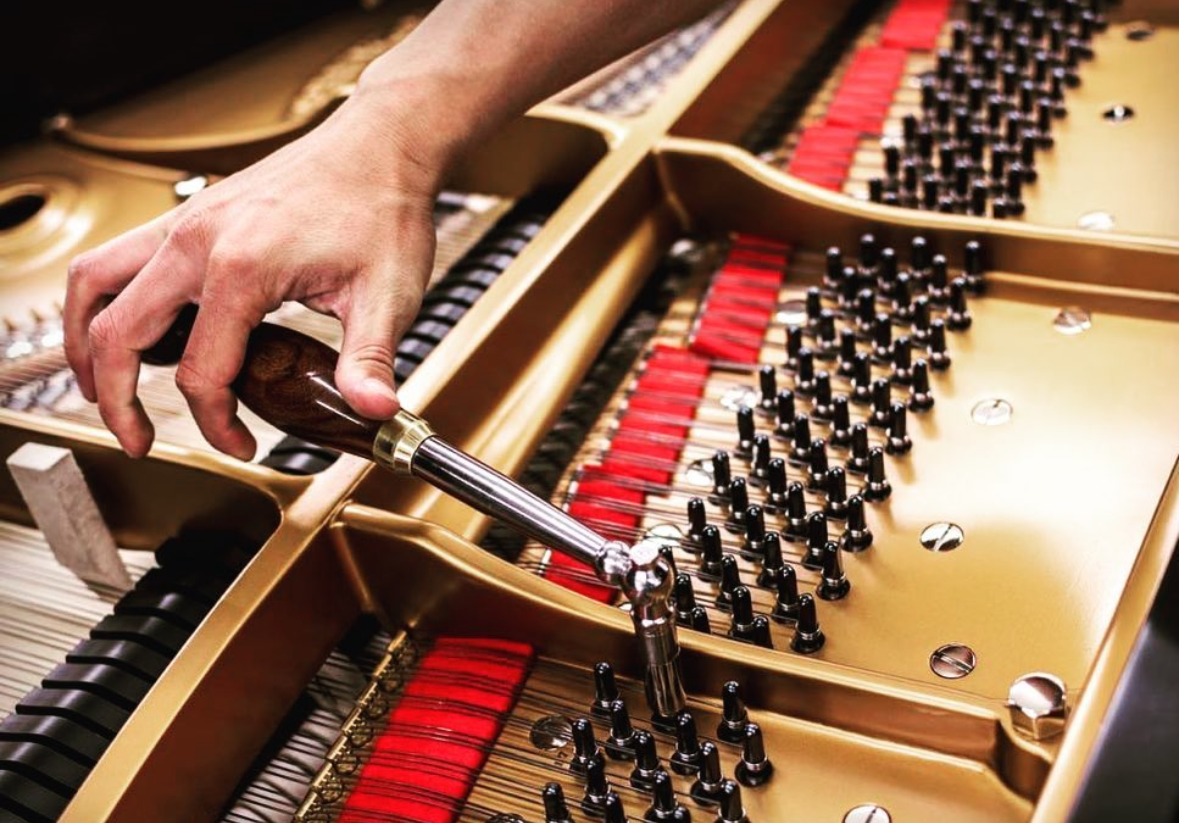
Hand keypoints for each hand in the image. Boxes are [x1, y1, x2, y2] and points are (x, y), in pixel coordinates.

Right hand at [63, 96, 443, 460]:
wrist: (380, 145)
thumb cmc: (382, 209)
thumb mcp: (387, 294)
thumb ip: (370, 359)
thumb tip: (373, 408)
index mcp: (240, 268)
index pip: (200, 371)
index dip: (215, 423)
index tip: (242, 445)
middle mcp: (196, 241)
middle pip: (116, 331)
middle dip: (116, 398)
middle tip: (137, 440)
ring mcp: (186, 223)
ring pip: (94, 284)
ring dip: (85, 342)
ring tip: (101, 388)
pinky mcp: (190, 216)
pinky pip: (115, 258)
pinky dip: (103, 299)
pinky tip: (129, 328)